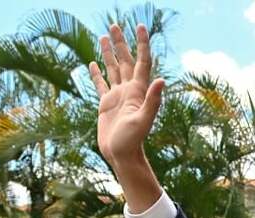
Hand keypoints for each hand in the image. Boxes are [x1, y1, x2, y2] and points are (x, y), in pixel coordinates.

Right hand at [89, 23, 163, 169]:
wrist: (122, 156)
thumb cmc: (133, 141)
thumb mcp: (143, 121)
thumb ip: (152, 101)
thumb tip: (161, 80)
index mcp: (138, 91)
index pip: (141, 61)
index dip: (142, 44)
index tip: (140, 26)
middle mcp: (128, 90)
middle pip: (124, 60)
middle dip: (121, 42)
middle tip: (114, 24)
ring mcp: (117, 96)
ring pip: (112, 69)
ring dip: (109, 53)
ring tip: (104, 36)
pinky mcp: (105, 104)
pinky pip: (100, 84)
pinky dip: (97, 73)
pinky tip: (93, 63)